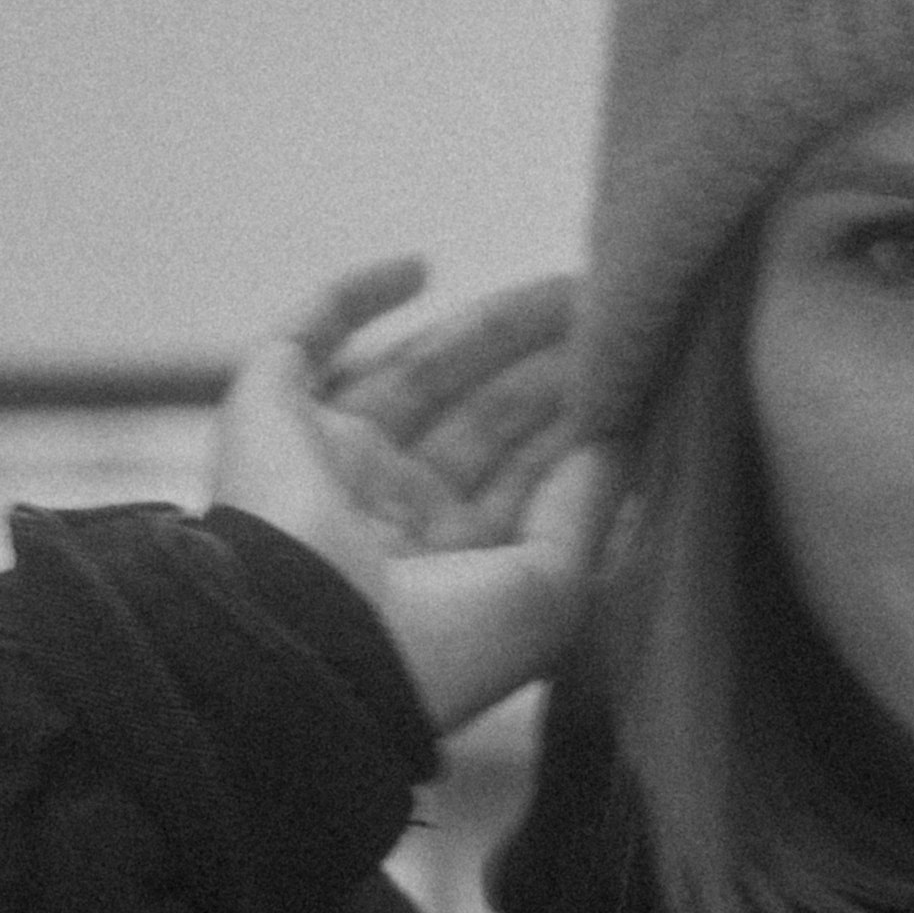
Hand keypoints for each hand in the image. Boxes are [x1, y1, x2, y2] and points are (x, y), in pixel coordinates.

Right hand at [209, 258, 619, 733]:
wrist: (301, 646)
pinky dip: (352, 297)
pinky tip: (420, 265)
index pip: (525, 480)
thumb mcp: (546, 589)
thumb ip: (587, 507)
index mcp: (444, 569)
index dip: (582, 430)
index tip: (648, 382)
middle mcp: (386, 515)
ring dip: (490, 328)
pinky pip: (305, 338)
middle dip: (550, 371)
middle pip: (482, 419)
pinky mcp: (266, 413)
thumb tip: (622, 435)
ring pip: (419, 370)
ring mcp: (326, 461)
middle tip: (620, 315)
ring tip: (568, 288)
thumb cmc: (433, 647)